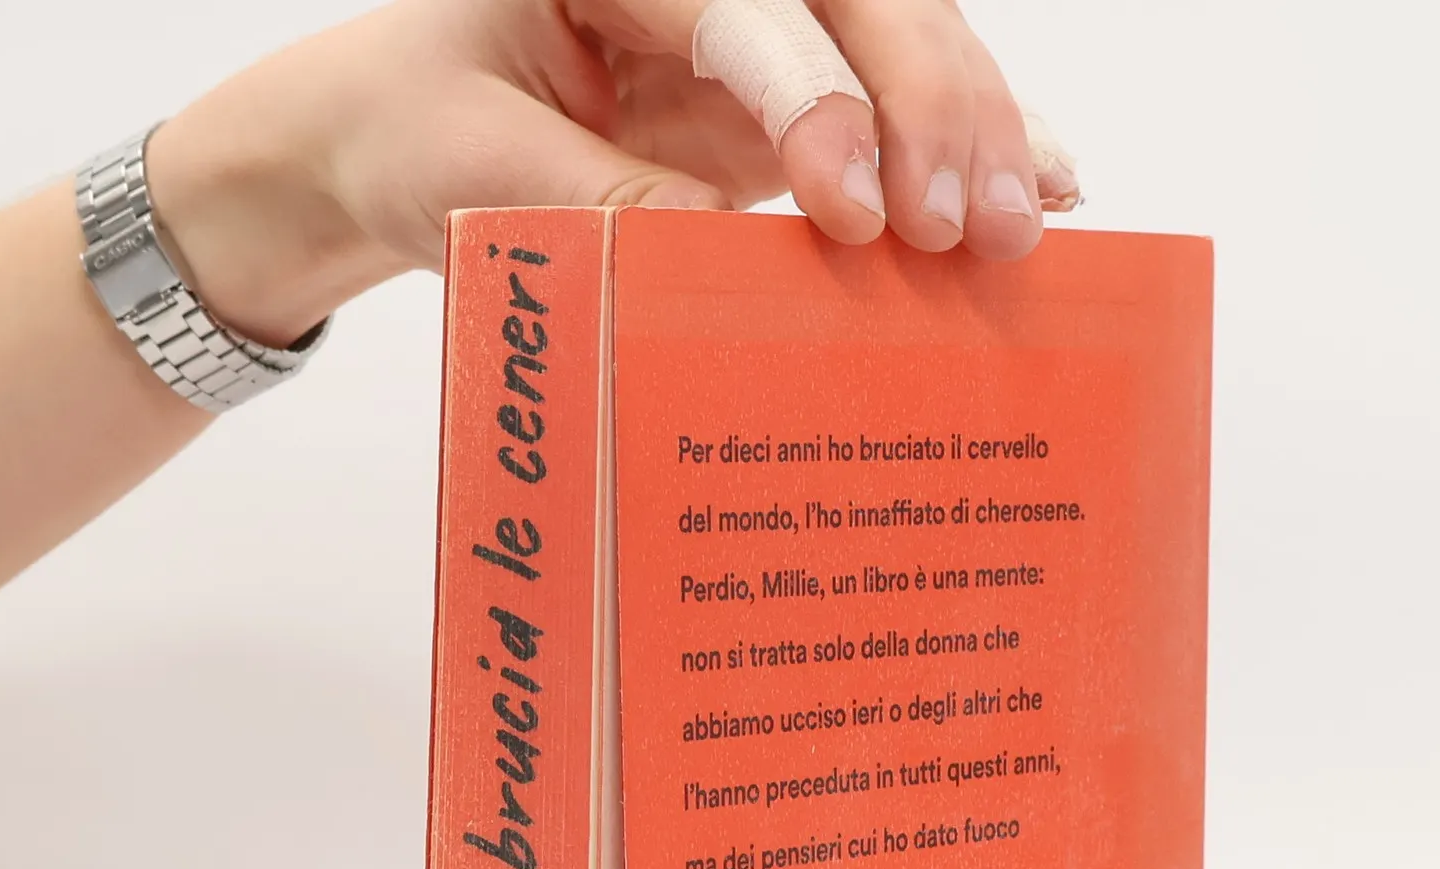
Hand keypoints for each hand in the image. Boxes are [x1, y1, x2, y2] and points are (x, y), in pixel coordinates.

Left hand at [145, 0, 1080, 346]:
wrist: (397, 137)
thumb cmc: (417, 129)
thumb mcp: (485, 177)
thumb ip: (616, 214)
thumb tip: (753, 271)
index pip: (747, 12)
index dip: (817, 103)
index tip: (854, 212)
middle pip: (861, 5)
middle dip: (933, 110)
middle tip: (971, 227)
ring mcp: (763, 34)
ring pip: (900, 48)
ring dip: (974, 134)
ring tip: (1026, 223)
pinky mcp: (787, 103)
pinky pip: (895, 114)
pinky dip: (965, 152)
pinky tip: (1042, 187)